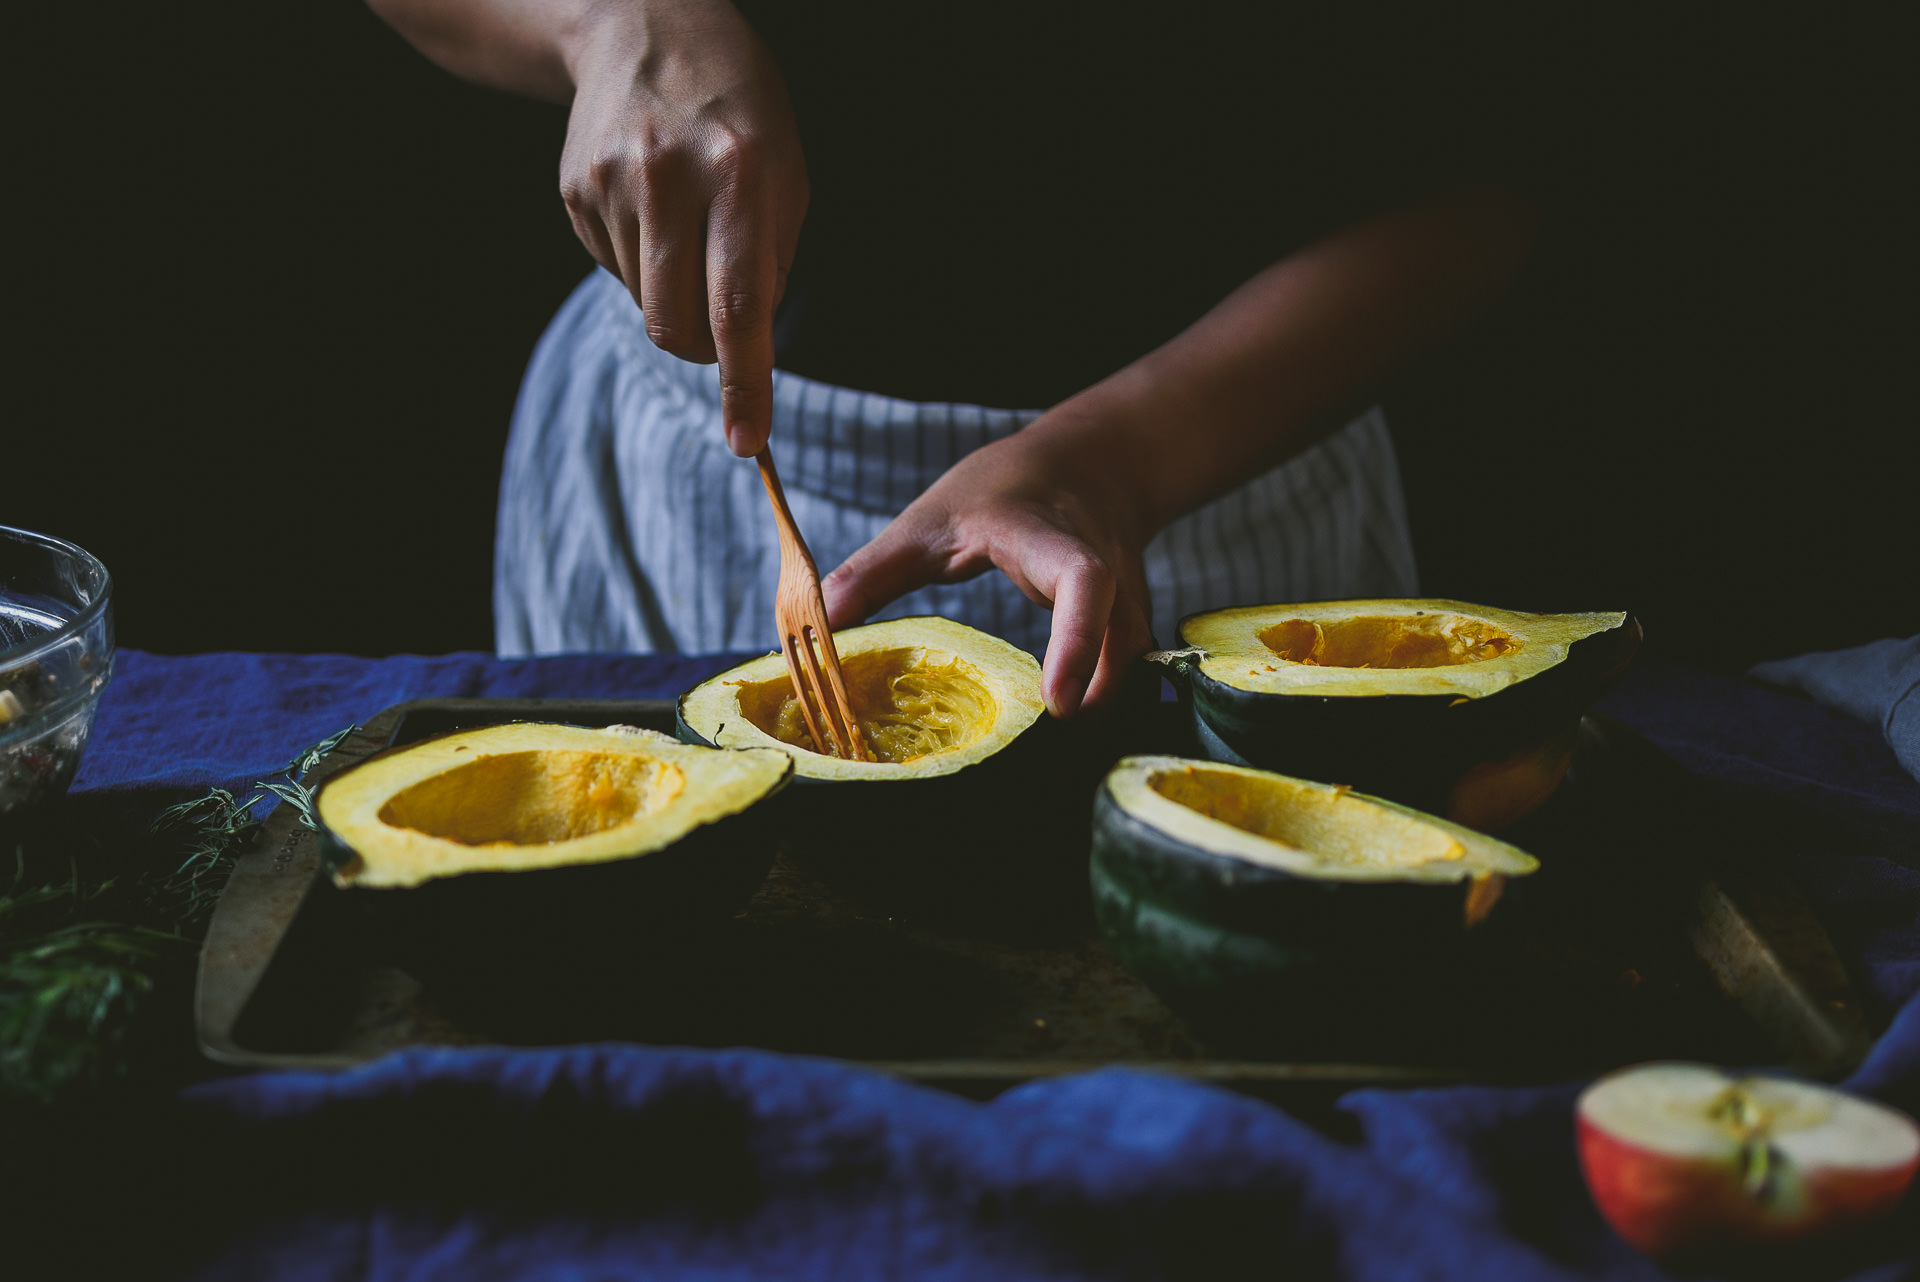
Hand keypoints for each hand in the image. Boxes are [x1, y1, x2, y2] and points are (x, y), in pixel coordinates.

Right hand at [558, 0, 805, 455]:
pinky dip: (642, 262)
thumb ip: (773, 265)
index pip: (739, 306)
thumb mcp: (786, 174)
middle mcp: (667, 178)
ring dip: (674, 294)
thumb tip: (753, 355)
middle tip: (724, 327)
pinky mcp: (574, 192)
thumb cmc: (739, 113)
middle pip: (677, 324)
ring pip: (646, 305)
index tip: (748, 442)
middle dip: (705, 349)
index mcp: (738, 174)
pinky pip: (614, 271)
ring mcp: (611, 184)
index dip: (745, 383)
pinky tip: (652, 207)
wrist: (646, 27)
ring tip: (688, 226)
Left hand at [820, 413, 1156, 717]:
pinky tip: (1077, 724)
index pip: (1083, 582)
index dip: (1075, 643)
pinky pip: (1133, 664)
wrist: (1091, 462)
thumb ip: (874, 571)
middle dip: (1099, 689)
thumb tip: (816, 625)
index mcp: (1044, 537)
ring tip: (1061, 742)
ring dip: (1107, 700)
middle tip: (1056, 734)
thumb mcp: (930, 518)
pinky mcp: (1134, 615)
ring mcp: (1128, 592)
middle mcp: (1101, 564)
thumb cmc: (1003, 488)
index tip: (1055, 702)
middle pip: (1125, 633)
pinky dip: (1108, 694)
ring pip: (1137, 656)